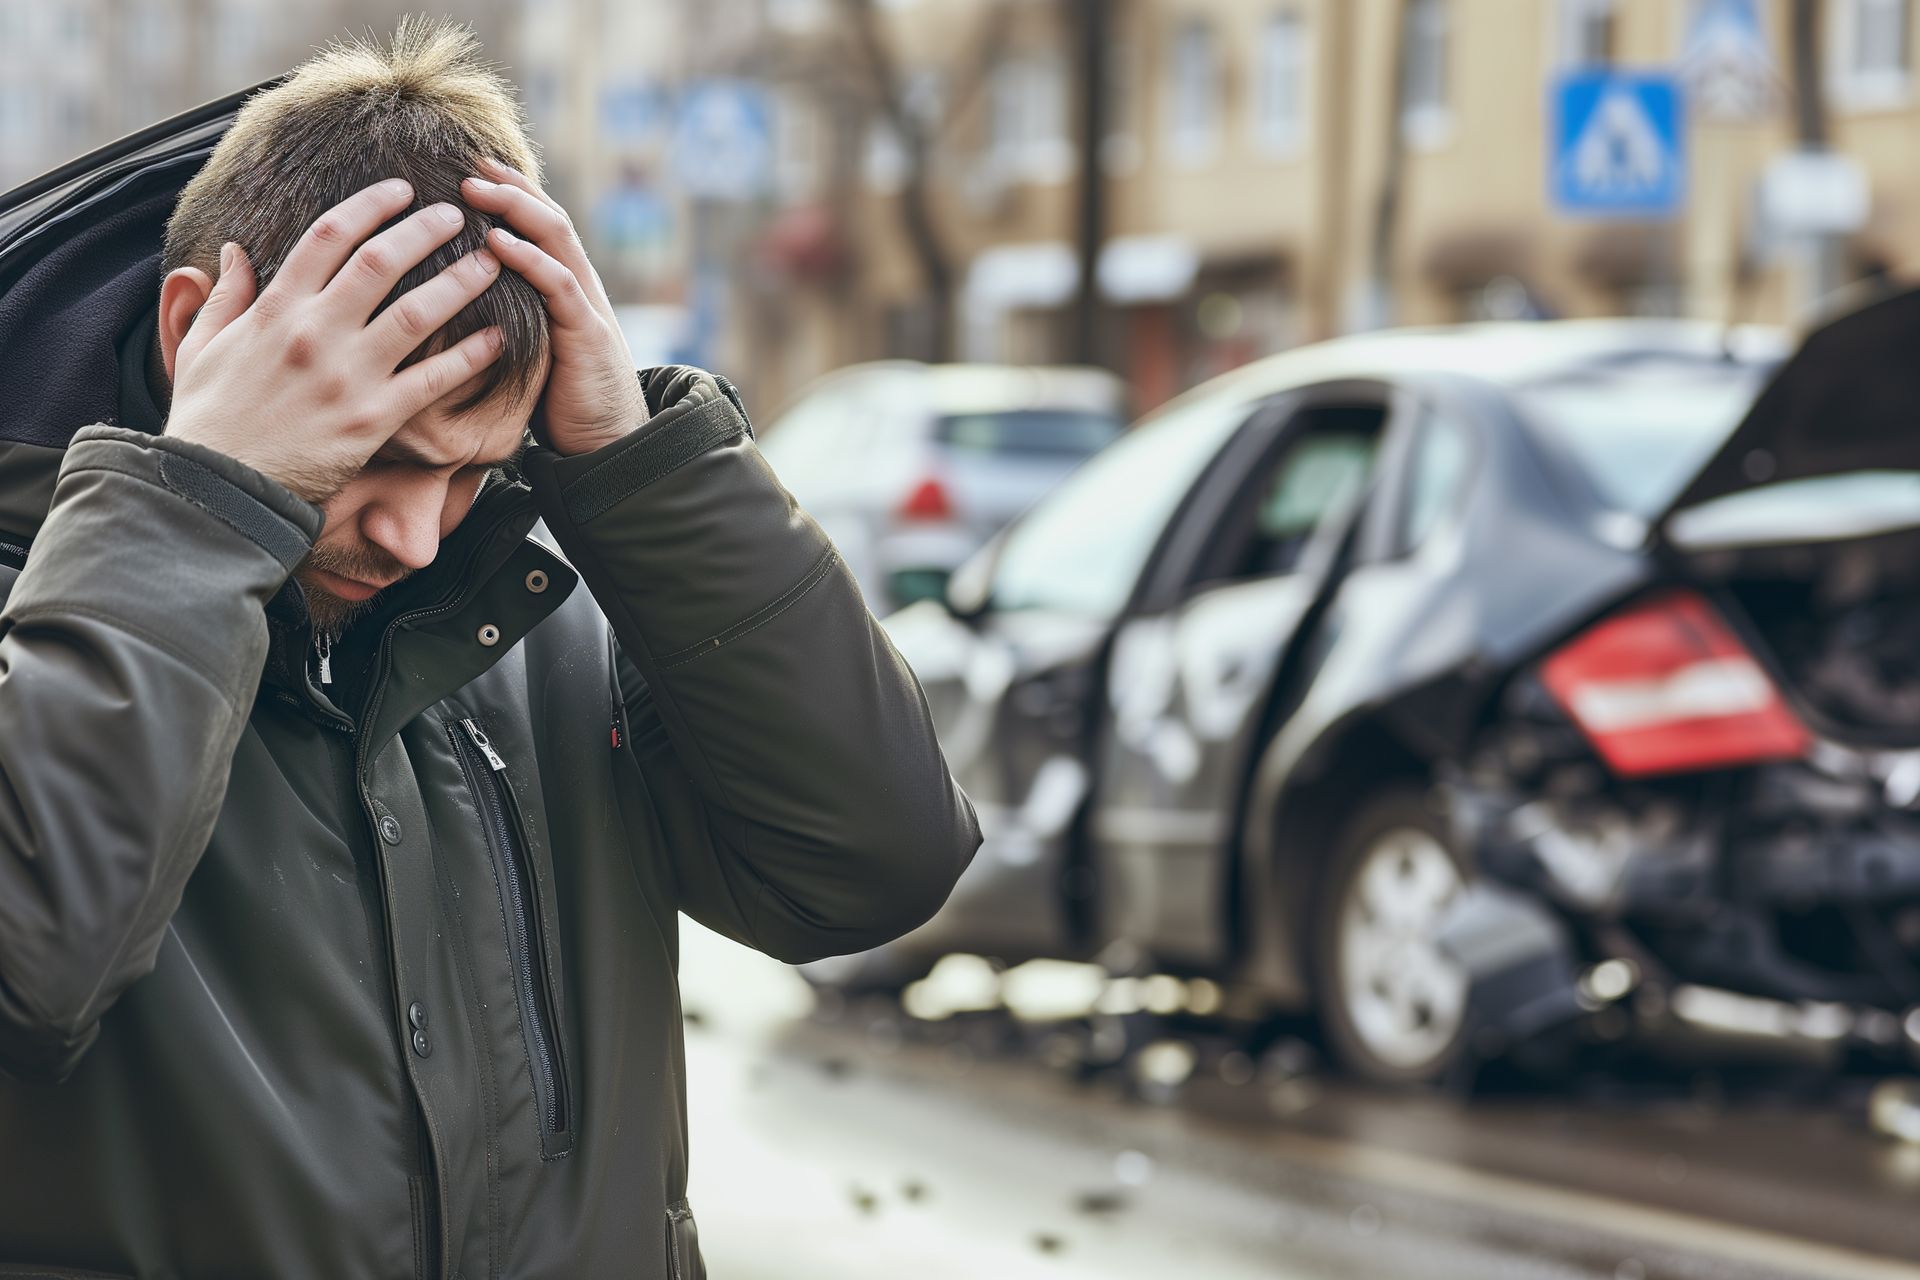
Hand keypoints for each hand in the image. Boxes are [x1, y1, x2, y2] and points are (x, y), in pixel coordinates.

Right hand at [164, 180, 505, 504]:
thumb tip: (233, 252)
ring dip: (459, 283)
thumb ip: (223, 297)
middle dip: (424, 230)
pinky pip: (432, 380)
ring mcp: (347, 375)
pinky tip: (498, 337)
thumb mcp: (202, 348)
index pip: (329, 237)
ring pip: (415, 313)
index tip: (400, 190)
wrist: (219, 488)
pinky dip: (469, 356)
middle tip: (458, 214)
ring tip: (492, 262)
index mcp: (276, 309)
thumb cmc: (209, 419)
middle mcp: (315, 333)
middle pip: (381, 262)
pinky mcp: (373, 418)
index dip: (370, 205)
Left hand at [461, 162, 649, 456]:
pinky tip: (497, 241)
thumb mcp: (530, 353)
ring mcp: (587, 308)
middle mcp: (580, 288)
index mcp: (564, 291)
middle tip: (467, 164)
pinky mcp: (588, 334)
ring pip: (556, 239)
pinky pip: (559, 284)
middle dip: (508, 187)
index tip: (467, 170)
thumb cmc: (562, 404)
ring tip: (474, 188)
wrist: (609, 446)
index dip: (507, 194)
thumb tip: (452, 307)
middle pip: (547, 218)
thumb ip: (506, 321)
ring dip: (515, 208)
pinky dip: (528, 258)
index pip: (536, 227)